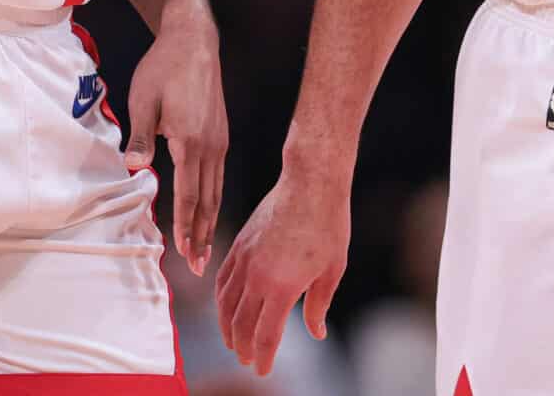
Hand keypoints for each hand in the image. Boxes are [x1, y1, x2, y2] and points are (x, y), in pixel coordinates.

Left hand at [121, 9, 226, 273]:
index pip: (190, 194)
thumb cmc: (164, 67)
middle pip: (208, 200)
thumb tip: (135, 168)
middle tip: (201, 266)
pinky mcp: (221, 133)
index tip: (185, 252)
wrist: (194, 39)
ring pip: (217, 190)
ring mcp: (219, 139)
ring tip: (208, 247)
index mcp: (190, 141)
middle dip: (204, 235)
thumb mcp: (144, 99)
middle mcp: (210, 145)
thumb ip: (140, 137)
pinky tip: (210, 208)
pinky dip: (215, 198)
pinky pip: (219, 175)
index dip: (187, 226)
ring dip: (211, 220)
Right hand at [215, 168, 349, 375]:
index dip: (262, 358)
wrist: (310, 182)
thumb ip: (318, 306)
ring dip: (227, 327)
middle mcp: (257, 276)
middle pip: (240, 324)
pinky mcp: (240, 244)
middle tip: (247, 360)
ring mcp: (244, 258)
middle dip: (242, 347)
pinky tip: (226, 307)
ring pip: (225, 304)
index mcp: (282, 287)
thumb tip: (316, 333)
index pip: (265, 335)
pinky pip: (222, 279)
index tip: (261, 371)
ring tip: (233, 341)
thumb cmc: (328, 225)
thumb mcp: (332, 270)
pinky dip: (221, 300)